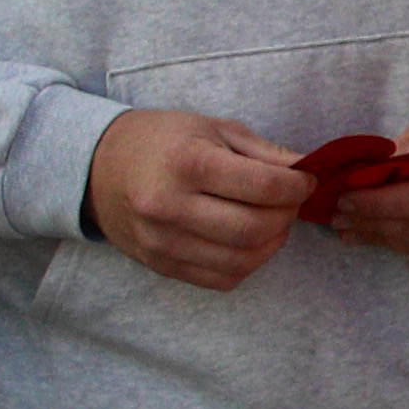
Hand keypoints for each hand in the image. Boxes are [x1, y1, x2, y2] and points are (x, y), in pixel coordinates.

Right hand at [89, 108, 314, 287]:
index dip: (297, 186)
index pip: (263, 186)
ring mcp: (163, 242)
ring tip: (271, 220)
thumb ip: (264, 153)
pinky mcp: (161, 266)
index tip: (306, 181)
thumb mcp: (212, 129)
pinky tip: (248, 241)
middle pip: (255, 228)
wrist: (99, 168)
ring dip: (272, 243)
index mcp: (186, 162)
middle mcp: (170, 206)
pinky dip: (248, 263)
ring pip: (242, 260)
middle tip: (290, 202)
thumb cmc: (162, 141)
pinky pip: (222, 279)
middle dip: (287, 216)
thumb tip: (309, 170)